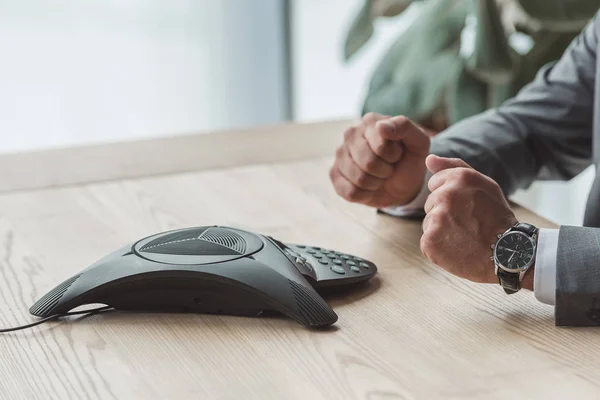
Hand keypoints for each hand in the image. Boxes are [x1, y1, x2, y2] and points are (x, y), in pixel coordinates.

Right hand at [329, 113, 429, 207]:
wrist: (401, 182)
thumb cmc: (408, 158)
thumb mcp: (418, 142)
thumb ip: (404, 127)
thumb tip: (380, 126)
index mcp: (370, 121)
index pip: (381, 146)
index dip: (394, 156)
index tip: (398, 154)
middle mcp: (350, 133)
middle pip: (368, 164)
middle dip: (385, 171)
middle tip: (389, 167)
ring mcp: (339, 154)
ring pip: (359, 179)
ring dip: (376, 183)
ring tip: (380, 176)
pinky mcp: (334, 174)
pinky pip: (350, 192)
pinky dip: (365, 195)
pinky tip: (369, 186)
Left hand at [420, 155, 517, 283]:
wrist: (508, 254)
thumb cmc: (497, 219)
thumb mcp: (484, 185)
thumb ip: (454, 167)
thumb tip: (429, 158)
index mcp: (459, 179)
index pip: (434, 182)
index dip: (450, 196)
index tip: (466, 206)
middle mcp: (445, 196)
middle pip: (430, 203)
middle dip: (444, 212)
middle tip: (468, 223)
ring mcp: (436, 219)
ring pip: (429, 222)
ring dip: (441, 230)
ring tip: (464, 236)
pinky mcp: (430, 241)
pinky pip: (427, 241)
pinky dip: (439, 246)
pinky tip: (456, 248)